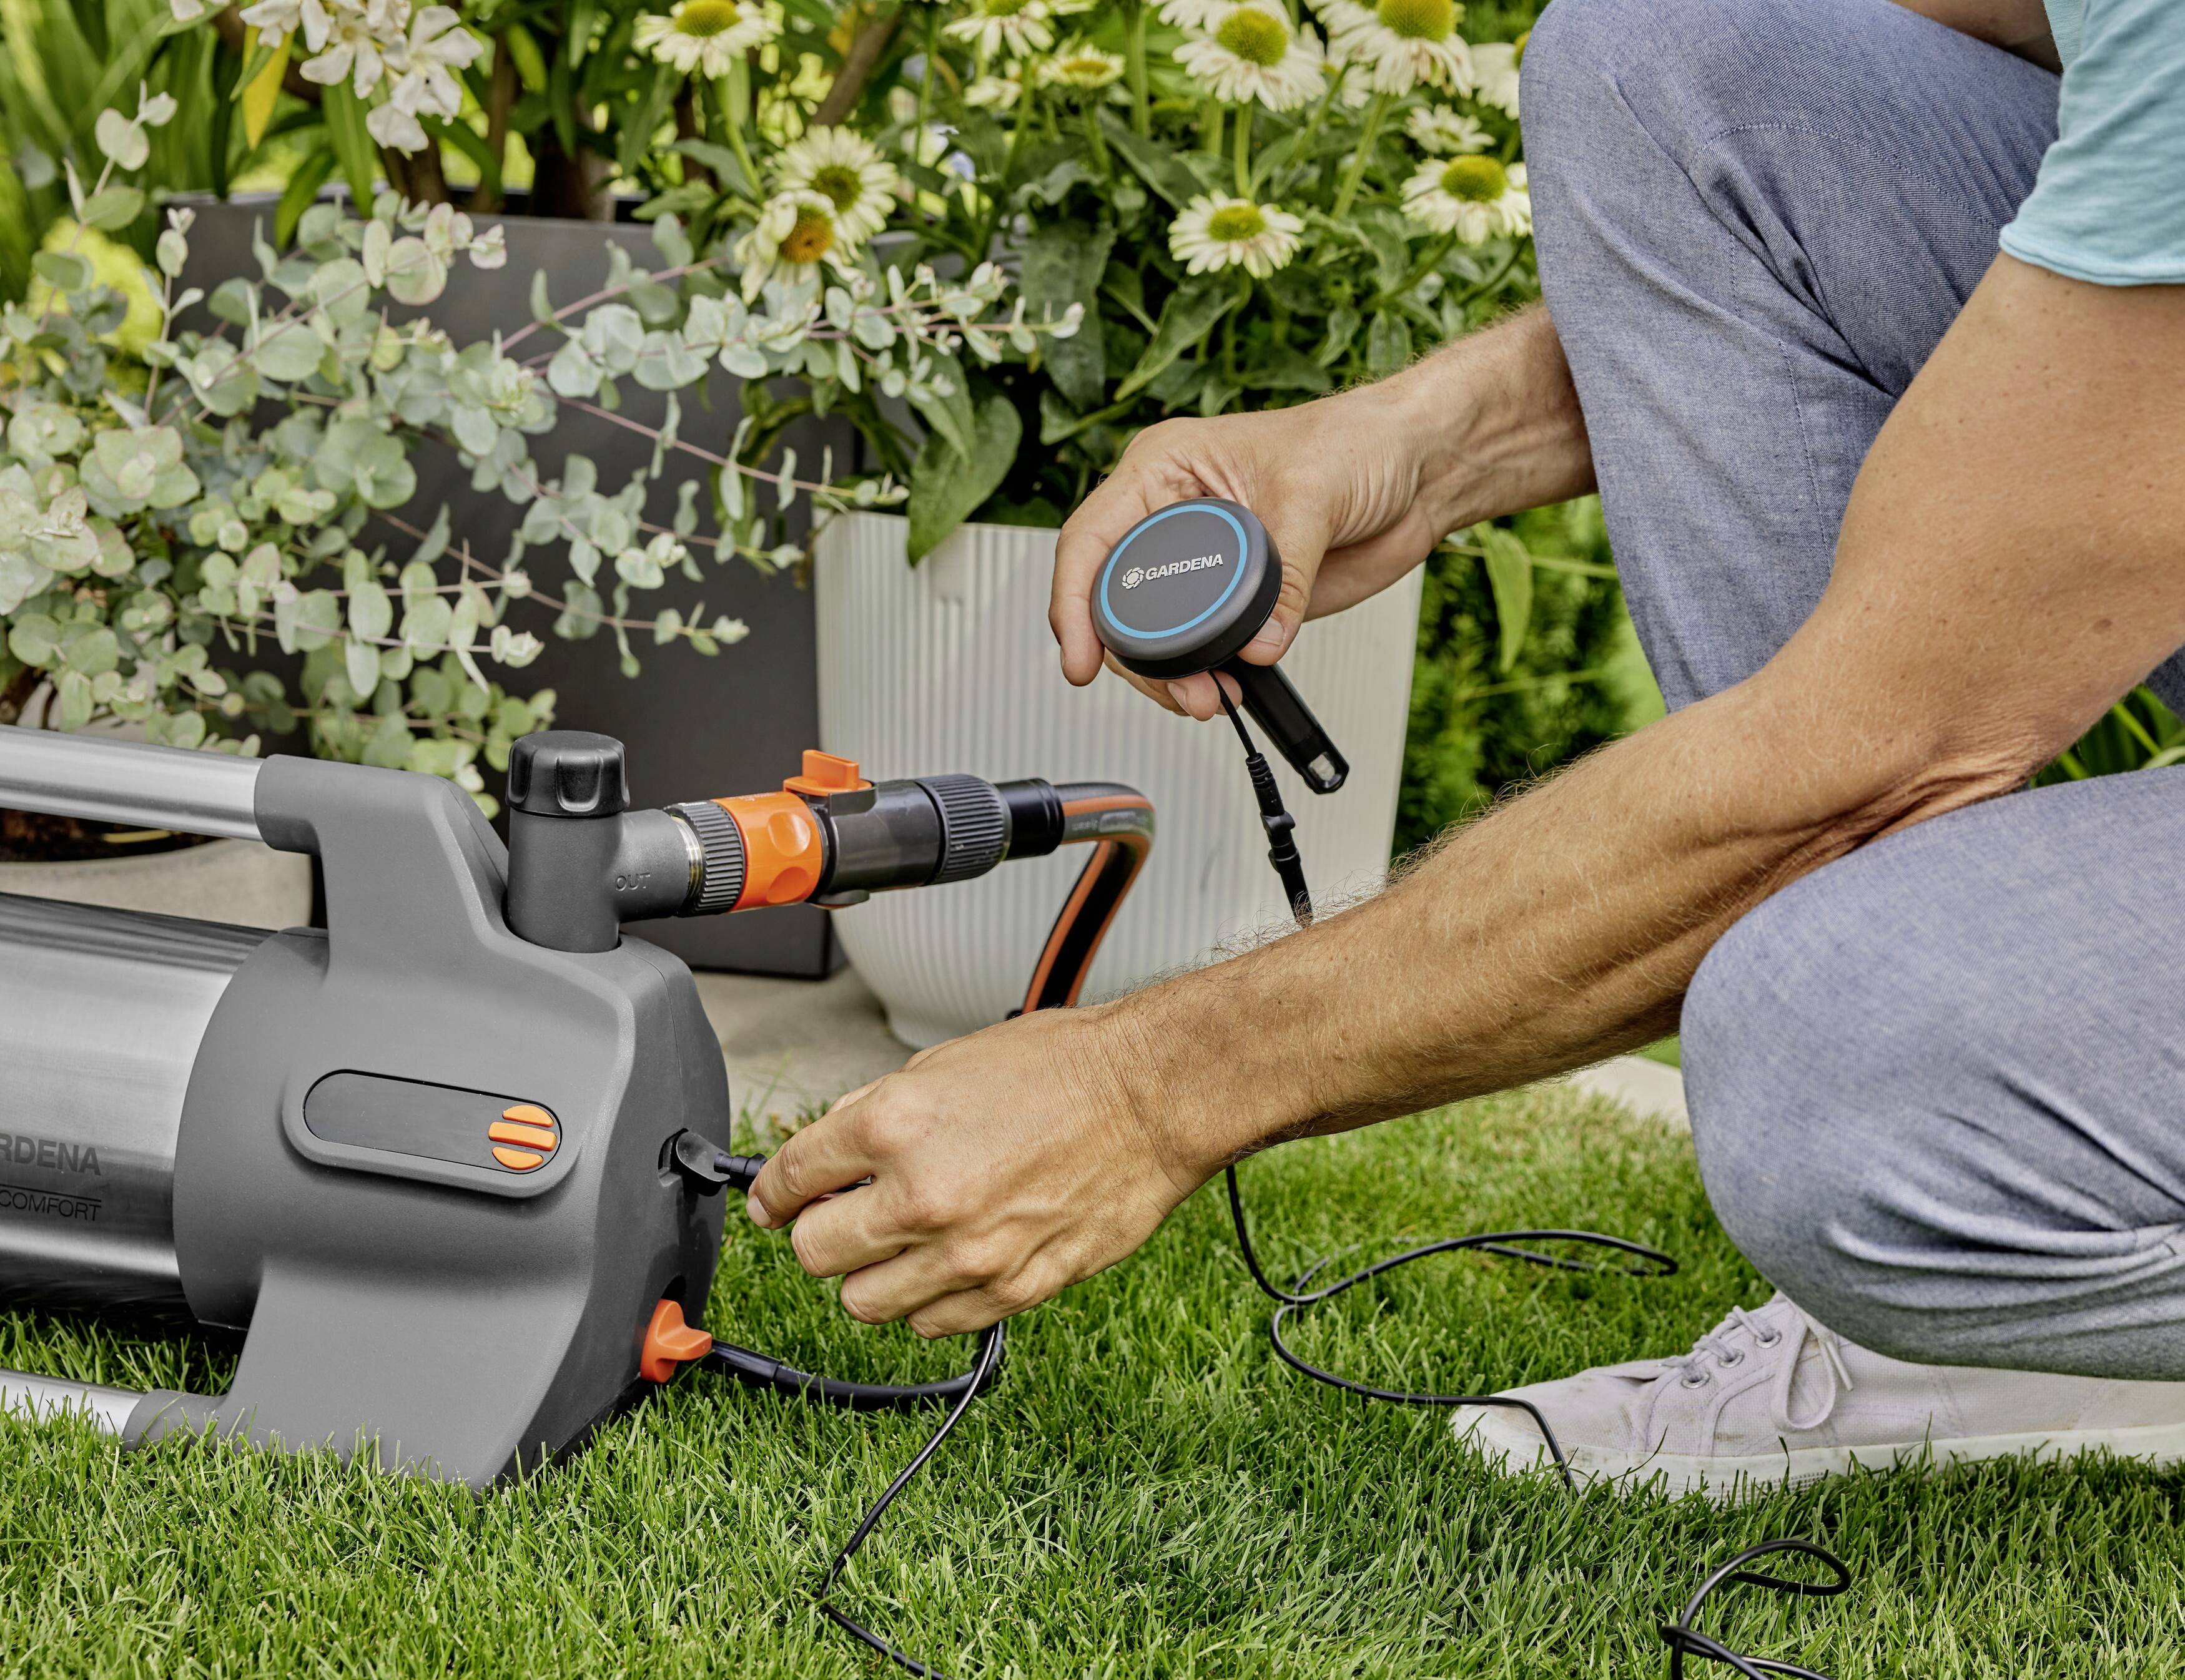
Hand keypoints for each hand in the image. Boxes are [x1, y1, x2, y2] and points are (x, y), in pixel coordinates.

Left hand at [744, 1002, 1213, 1336]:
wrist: (1150, 1099)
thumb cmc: (1061, 1071)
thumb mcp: (946, 1064)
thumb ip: (876, 1113)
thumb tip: (827, 1154)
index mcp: (894, 1125)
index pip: (790, 1180)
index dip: (773, 1193)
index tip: (774, 1202)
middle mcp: (921, 1195)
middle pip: (813, 1252)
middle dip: (819, 1233)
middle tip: (840, 1217)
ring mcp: (966, 1252)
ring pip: (861, 1303)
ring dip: (869, 1275)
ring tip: (897, 1245)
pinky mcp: (1010, 1289)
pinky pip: (930, 1324)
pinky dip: (925, 1301)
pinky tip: (945, 1264)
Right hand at [1051, 379, 1458, 719]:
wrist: (1417, 469)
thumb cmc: (1357, 443)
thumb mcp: (1311, 495)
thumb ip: (1283, 576)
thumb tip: (1258, 644)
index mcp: (1163, 470)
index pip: (1091, 540)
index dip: (1073, 604)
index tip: (1080, 660)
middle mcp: (1170, 517)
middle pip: (1115, 603)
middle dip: (1136, 658)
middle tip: (1181, 692)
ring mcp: (1204, 563)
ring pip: (1155, 636)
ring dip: (1174, 677)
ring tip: (1212, 699)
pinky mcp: (1240, 599)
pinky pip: (1205, 647)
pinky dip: (1210, 675)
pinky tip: (1232, 688)